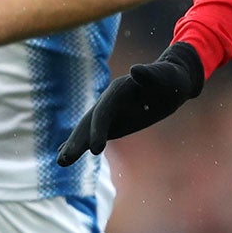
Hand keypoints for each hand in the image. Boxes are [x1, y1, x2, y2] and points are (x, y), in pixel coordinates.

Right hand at [56, 42, 204, 165]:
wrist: (171, 82)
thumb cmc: (170, 79)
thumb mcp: (165, 76)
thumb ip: (150, 75)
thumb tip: (135, 70)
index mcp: (119, 89)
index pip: (104, 110)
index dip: (98, 128)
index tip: (96, 150)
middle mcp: (109, 101)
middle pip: (90, 121)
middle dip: (78, 140)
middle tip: (65, 160)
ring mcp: (109, 112)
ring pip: (88, 129)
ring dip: (74, 144)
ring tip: (61, 162)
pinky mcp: (113, 122)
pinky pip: (94, 134)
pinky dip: (80, 142)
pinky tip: (65, 154)